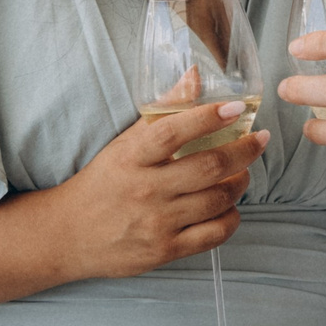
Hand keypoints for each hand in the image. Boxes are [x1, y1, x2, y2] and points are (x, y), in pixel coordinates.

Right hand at [45, 101, 263, 280]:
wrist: (67, 235)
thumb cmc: (102, 182)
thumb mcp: (124, 144)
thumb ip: (162, 111)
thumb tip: (194, 74)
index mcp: (131, 158)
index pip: (172, 132)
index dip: (208, 117)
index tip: (237, 107)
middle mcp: (144, 190)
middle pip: (207, 167)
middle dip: (243, 151)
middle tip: (259, 140)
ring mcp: (156, 223)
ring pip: (217, 200)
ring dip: (240, 182)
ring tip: (243, 172)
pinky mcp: (165, 251)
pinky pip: (214, 234)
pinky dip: (231, 217)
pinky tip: (230, 206)